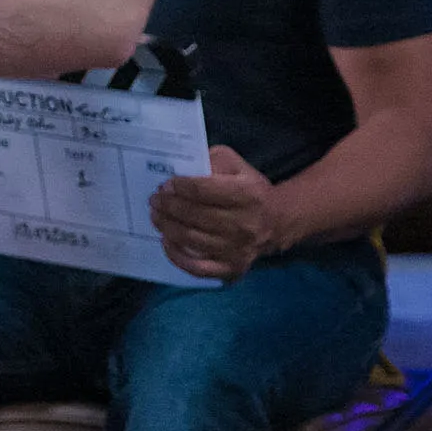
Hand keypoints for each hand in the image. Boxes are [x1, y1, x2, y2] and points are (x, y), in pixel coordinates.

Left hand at [150, 145, 283, 282]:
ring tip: (156, 216)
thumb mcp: (235, 165)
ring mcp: (237, 250)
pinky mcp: (231, 269)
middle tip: (155, 199)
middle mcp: (244, 224)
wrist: (276, 222)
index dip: (179, 187)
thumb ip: (211, 161)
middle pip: (194, 215)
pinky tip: (166, 241)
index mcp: (247, 194)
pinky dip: (176, 256)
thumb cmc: (250, 189)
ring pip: (191, 240)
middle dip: (168, 206)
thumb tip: (183, 171)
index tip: (166, 184)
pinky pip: (197, 267)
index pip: (202, 190)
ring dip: (167, 226)